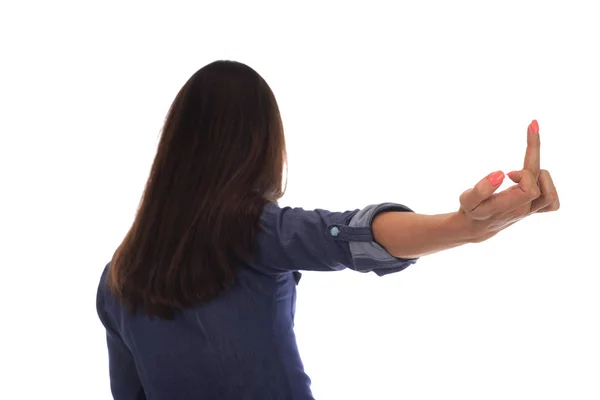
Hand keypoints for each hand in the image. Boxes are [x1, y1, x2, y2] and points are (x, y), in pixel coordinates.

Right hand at [457, 120, 559, 242]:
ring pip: (549, 191)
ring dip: (538, 173)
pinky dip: (546, 187)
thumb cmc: (471, 210)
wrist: (477, 227)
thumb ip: (481, 189)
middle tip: (532, 125)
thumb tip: (501, 174)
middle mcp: (523, 209)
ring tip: (517, 171)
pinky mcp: (533, 209)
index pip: (530, 187)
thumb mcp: (467, 200)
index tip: (508, 171)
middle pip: (540, 178)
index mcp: (508, 206)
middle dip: (534, 150)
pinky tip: (532, 179)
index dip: (524, 173)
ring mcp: (530, 210)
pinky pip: (551, 201)